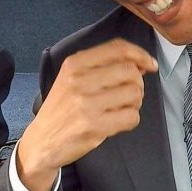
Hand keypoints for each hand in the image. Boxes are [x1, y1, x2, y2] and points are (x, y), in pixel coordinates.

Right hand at [17, 38, 157, 190]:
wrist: (41, 142)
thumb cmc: (61, 109)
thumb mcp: (71, 79)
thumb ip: (100, 67)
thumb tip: (140, 64)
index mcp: (74, 64)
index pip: (117, 48)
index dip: (140, 54)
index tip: (149, 65)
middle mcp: (79, 80)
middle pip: (130, 71)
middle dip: (137, 84)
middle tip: (128, 95)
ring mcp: (86, 103)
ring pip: (135, 94)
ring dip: (135, 103)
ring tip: (120, 109)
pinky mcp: (94, 125)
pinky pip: (132, 117)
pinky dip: (130, 121)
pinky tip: (117, 123)